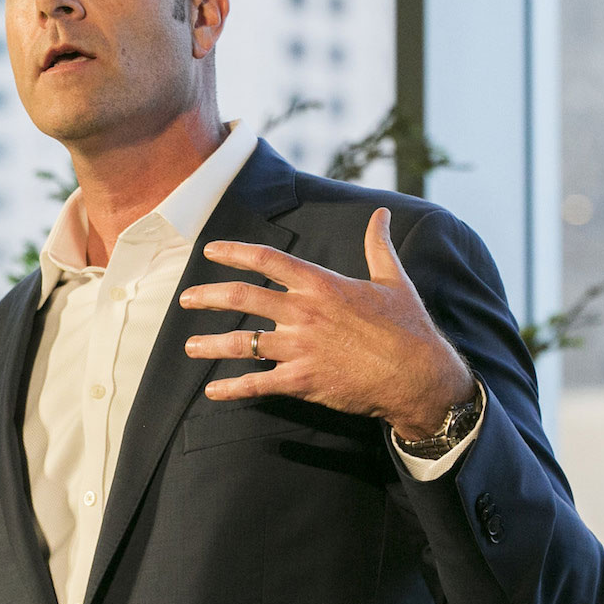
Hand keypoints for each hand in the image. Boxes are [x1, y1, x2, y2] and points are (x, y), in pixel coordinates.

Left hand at [179, 207, 474, 439]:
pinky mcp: (302, 381)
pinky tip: (213, 391)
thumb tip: (382, 213)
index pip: (267, 259)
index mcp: (321, 284)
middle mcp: (303, 312)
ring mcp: (300, 348)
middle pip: (242, 298)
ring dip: (210, 344)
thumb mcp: (393, 279)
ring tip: (189, 347)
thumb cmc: (407, 327)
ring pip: (241, 343)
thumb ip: (378, 245)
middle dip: (207, 296)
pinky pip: (257, 384)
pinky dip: (232, 388)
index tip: (210, 250)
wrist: (417, 376)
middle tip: (185, 299)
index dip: (234, 252)